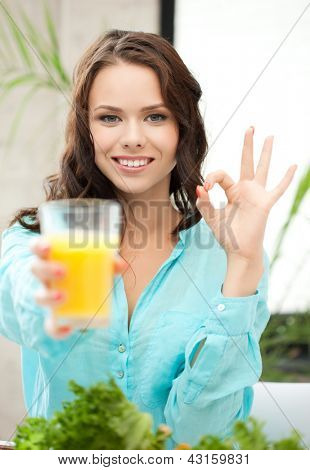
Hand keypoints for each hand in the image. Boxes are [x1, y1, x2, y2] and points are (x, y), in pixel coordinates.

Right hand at [29, 237, 127, 338]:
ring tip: (63, 296)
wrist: (84, 294)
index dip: (38, 246)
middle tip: (63, 272)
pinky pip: (50, 325)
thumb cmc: (87, 272)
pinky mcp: (53, 316)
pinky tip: (68, 329)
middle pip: (36, 269)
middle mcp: (45, 275)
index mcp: (52, 257)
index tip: (47, 248)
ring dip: (48, 297)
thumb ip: (109, 263)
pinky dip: (56, 329)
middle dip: (46, 270)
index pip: (37, 247)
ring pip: (39, 296)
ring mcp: (47, 295)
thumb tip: (122, 266)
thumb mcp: (98, 264)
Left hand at [196, 127, 297, 262]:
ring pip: (262, 169)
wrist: (238, 251)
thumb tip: (198, 187)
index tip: (205, 188)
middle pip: (246, 162)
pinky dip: (286, 178)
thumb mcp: (211, 217)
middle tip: (250, 128)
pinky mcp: (265, 203)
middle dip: (248, 145)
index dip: (212, 178)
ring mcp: (257, 195)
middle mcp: (245, 190)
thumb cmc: (227, 235)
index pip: (222, 175)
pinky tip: (294, 166)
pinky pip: (278, 189)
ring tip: (270, 137)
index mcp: (232, 191)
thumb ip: (204, 203)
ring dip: (266, 153)